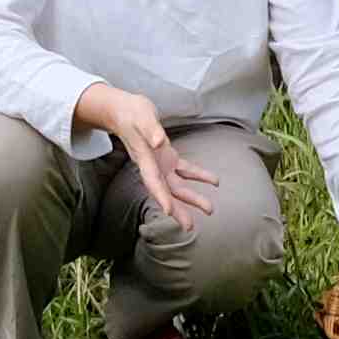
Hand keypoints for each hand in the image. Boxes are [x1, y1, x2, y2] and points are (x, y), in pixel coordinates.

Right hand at [75, 86, 214, 229]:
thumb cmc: (132, 113)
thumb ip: (151, 130)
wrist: (125, 111)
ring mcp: (160, 163)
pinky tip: (213, 181)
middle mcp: (153, 166)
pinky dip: (198, 175)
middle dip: (177, 209)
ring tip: (209, 209)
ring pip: (177, 185)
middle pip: (166, 191)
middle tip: (189, 227)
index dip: (161, 196)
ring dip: (191, 198)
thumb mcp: (142, 116)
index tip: (169, 211)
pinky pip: (185, 169)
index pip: (152, 181)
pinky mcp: (167, 157)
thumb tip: (159, 142)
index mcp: (145, 158)